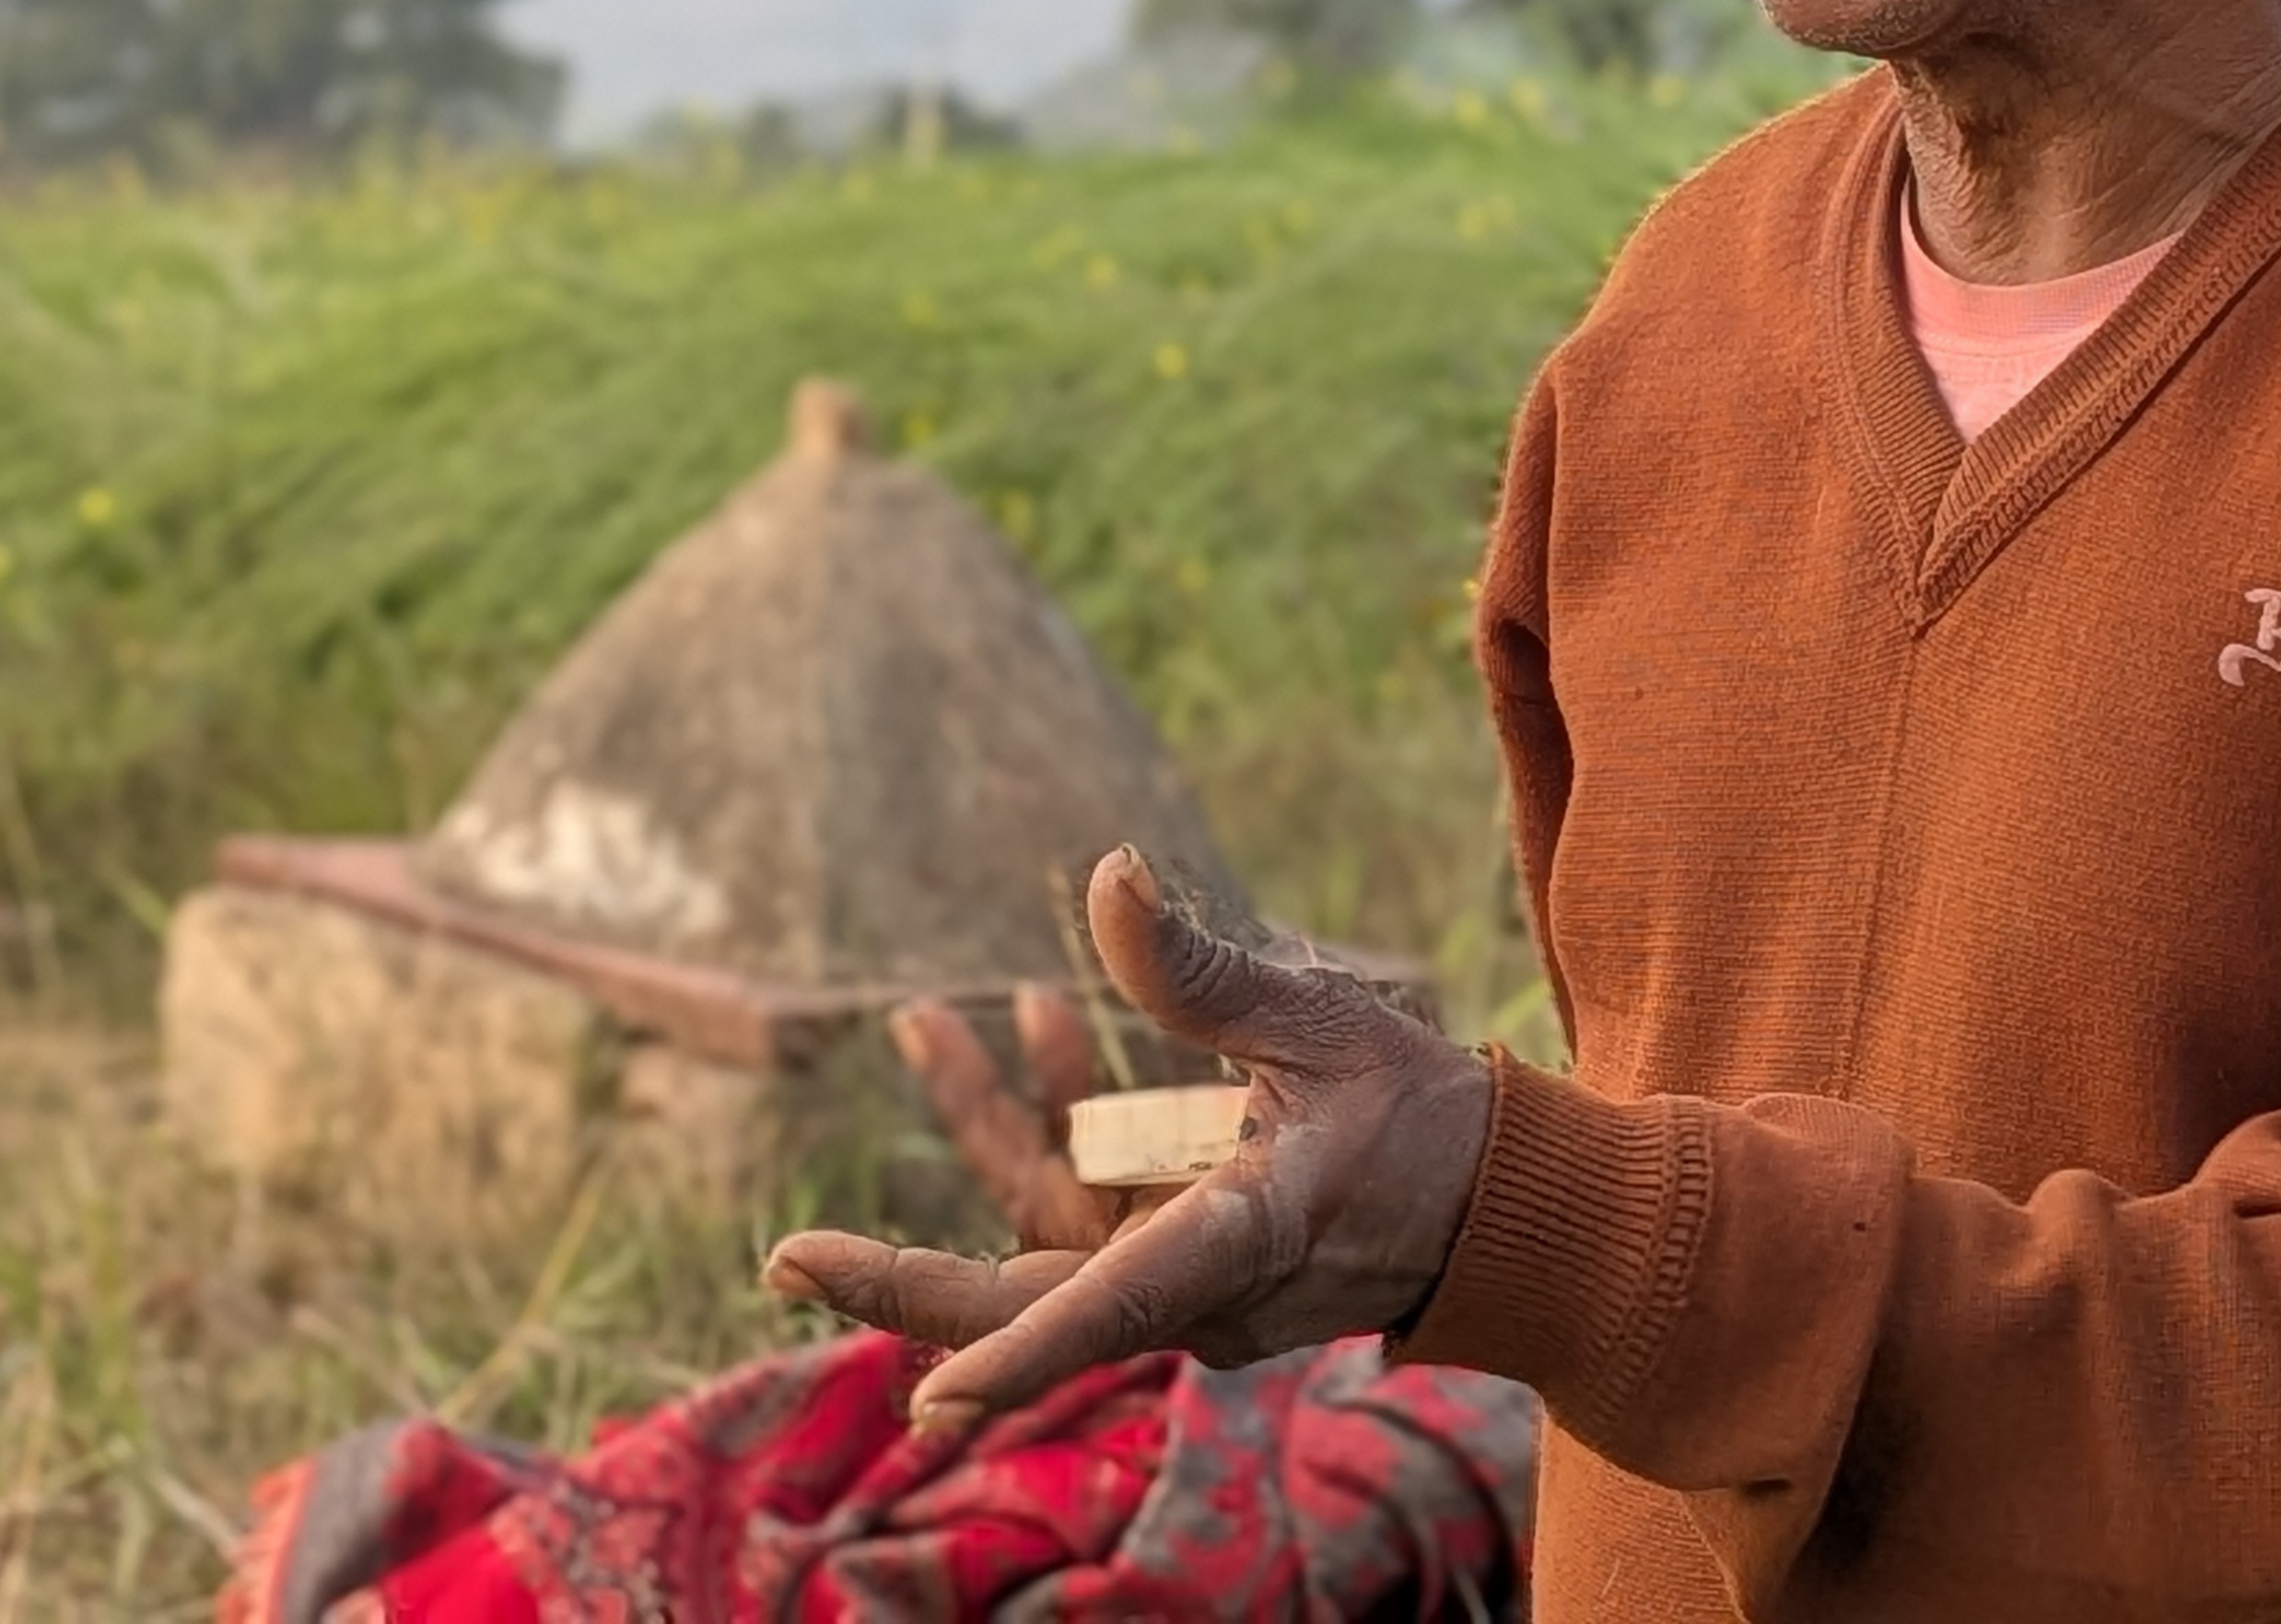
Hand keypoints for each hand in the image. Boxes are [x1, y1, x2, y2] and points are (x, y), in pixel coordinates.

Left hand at [763, 846, 1497, 1439]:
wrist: (1490, 1211)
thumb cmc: (1419, 1116)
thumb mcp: (1324, 1020)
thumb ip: (1204, 969)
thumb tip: (1104, 878)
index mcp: (1243, 1241)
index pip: (1117, 1308)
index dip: (1020, 1356)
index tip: (930, 1402)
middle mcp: (1195, 1289)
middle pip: (1029, 1305)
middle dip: (906, 1281)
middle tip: (789, 1257)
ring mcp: (1175, 1283)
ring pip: (1043, 1237)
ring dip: (983, 1126)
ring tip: (923, 1020)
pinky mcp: (1172, 1261)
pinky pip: (1082, 1203)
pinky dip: (1050, 1117)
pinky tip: (1037, 1017)